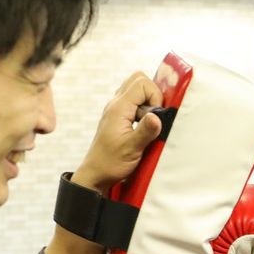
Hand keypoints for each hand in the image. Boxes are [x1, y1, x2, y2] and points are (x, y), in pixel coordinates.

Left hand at [71, 72, 162, 192]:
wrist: (95, 174)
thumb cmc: (111, 163)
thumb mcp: (132, 149)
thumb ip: (146, 131)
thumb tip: (158, 116)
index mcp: (118, 108)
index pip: (141, 83)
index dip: (155, 96)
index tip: (155, 115)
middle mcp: (115, 104)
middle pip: (137, 79)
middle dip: (153, 92)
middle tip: (154, 113)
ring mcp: (115, 109)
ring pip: (135, 89)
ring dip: (147, 100)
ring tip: (147, 121)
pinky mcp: (118, 117)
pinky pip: (133, 102)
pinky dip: (142, 108)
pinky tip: (142, 125)